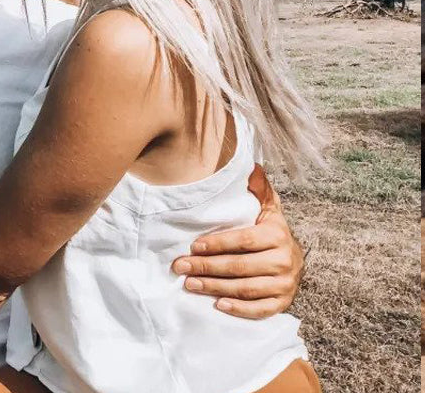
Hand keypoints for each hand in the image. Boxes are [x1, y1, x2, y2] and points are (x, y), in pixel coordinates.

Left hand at [171, 164, 303, 318]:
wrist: (296, 260)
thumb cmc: (271, 231)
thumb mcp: (268, 208)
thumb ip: (259, 189)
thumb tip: (250, 166)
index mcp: (277, 235)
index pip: (243, 240)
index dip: (217, 243)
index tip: (193, 246)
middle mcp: (284, 260)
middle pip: (240, 266)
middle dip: (207, 267)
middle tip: (181, 267)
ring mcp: (285, 284)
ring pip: (245, 288)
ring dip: (215, 287)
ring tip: (189, 284)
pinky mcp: (283, 302)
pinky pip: (260, 309)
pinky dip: (239, 309)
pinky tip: (218, 304)